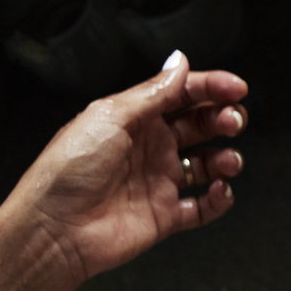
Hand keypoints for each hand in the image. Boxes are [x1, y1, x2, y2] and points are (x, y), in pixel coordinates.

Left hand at [9, 51, 247, 283]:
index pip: (182, 94)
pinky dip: (220, 199)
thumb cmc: (67, 171)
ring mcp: (158, 181)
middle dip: (223, 118)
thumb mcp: (110, 116)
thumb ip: (152, 92)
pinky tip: (219, 190)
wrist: (55, 228)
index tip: (235, 88)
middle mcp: (149, 147)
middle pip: (201, 125)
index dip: (212, 87)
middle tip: (232, 121)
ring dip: (226, 158)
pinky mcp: (165, 215)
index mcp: (134, 119)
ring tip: (227, 160)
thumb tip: (179, 62)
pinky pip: (204, 206)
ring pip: (208, 164)